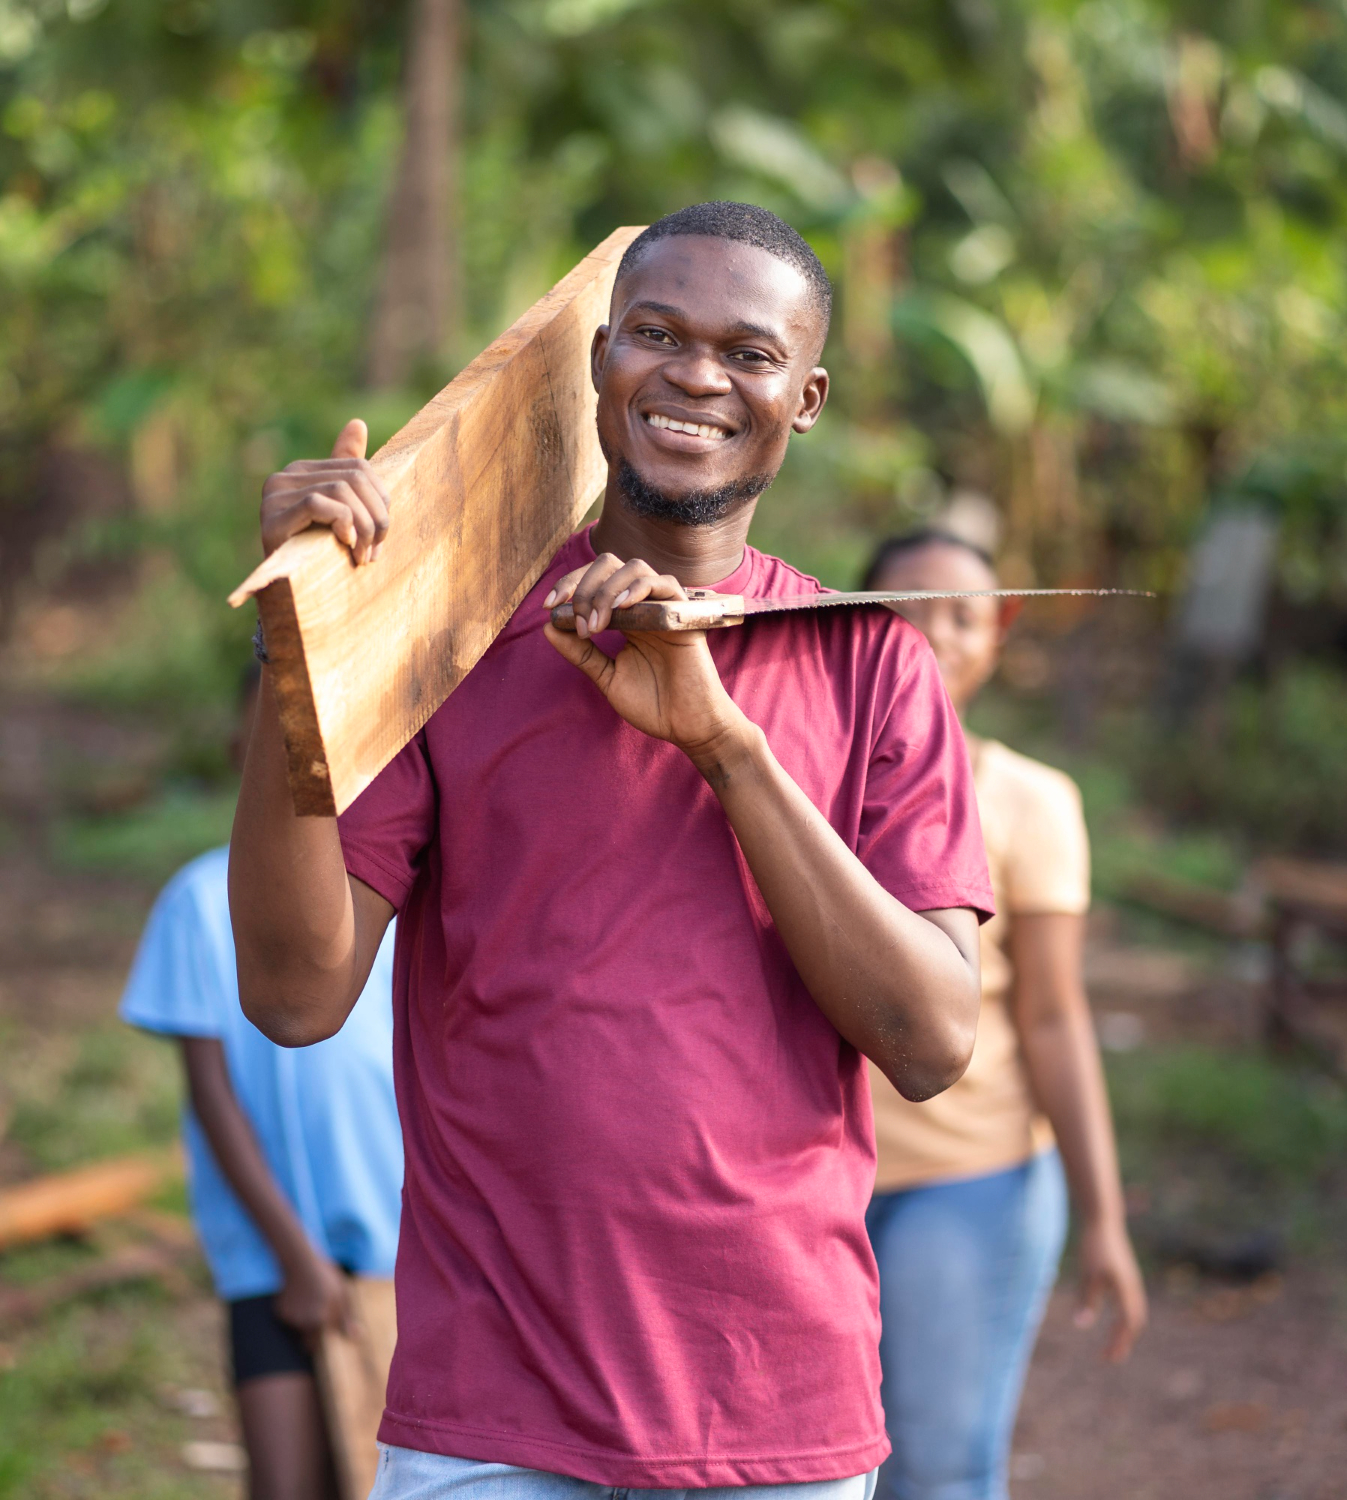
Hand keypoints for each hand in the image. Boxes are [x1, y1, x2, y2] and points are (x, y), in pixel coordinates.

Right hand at [259, 419, 391, 563]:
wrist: (287, 595)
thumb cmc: (317, 555)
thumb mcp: (340, 516)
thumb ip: (348, 474)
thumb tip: (358, 423)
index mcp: (304, 472)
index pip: (359, 469)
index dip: (381, 501)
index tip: (381, 537)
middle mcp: (286, 476)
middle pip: (354, 478)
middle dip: (375, 517)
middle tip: (375, 551)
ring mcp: (275, 495)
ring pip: (341, 490)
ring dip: (363, 526)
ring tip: (363, 556)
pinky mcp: (272, 517)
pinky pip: (318, 504)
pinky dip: (341, 522)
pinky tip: (345, 543)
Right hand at [274, 1248, 354, 1342]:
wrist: (300, 1261)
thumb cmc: (325, 1277)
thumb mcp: (342, 1293)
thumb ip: (347, 1318)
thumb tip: (359, 1338)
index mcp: (324, 1320)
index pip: (322, 1346)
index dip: (324, 1339)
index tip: (325, 1329)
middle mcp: (306, 1324)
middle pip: (308, 1345)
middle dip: (312, 1338)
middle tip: (316, 1318)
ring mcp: (292, 1319)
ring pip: (299, 1331)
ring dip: (304, 1323)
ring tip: (309, 1301)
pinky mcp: (281, 1314)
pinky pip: (290, 1320)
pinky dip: (293, 1314)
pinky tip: (298, 1298)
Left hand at [542, 554, 748, 768]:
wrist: (686, 726)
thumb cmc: (652, 704)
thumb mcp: (607, 677)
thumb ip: (581, 653)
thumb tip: (548, 627)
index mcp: (625, 617)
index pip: (595, 580)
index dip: (569, 585)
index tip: (549, 606)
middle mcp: (644, 606)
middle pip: (610, 564)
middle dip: (583, 585)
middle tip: (578, 621)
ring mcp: (664, 607)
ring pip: (634, 567)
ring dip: (606, 590)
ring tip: (597, 624)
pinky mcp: (685, 615)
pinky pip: (664, 584)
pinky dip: (638, 588)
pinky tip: (621, 607)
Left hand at [1074, 1217, 1146, 1361]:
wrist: (1103, 1219)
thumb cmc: (1094, 1246)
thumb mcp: (1088, 1274)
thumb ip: (1087, 1300)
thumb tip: (1081, 1326)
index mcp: (1125, 1290)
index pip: (1126, 1325)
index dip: (1118, 1343)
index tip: (1106, 1358)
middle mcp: (1132, 1287)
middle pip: (1135, 1321)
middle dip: (1124, 1340)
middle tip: (1111, 1356)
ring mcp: (1131, 1279)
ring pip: (1134, 1311)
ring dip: (1126, 1329)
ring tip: (1114, 1341)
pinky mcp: (1125, 1273)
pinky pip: (1129, 1301)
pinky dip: (1125, 1315)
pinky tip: (1114, 1315)